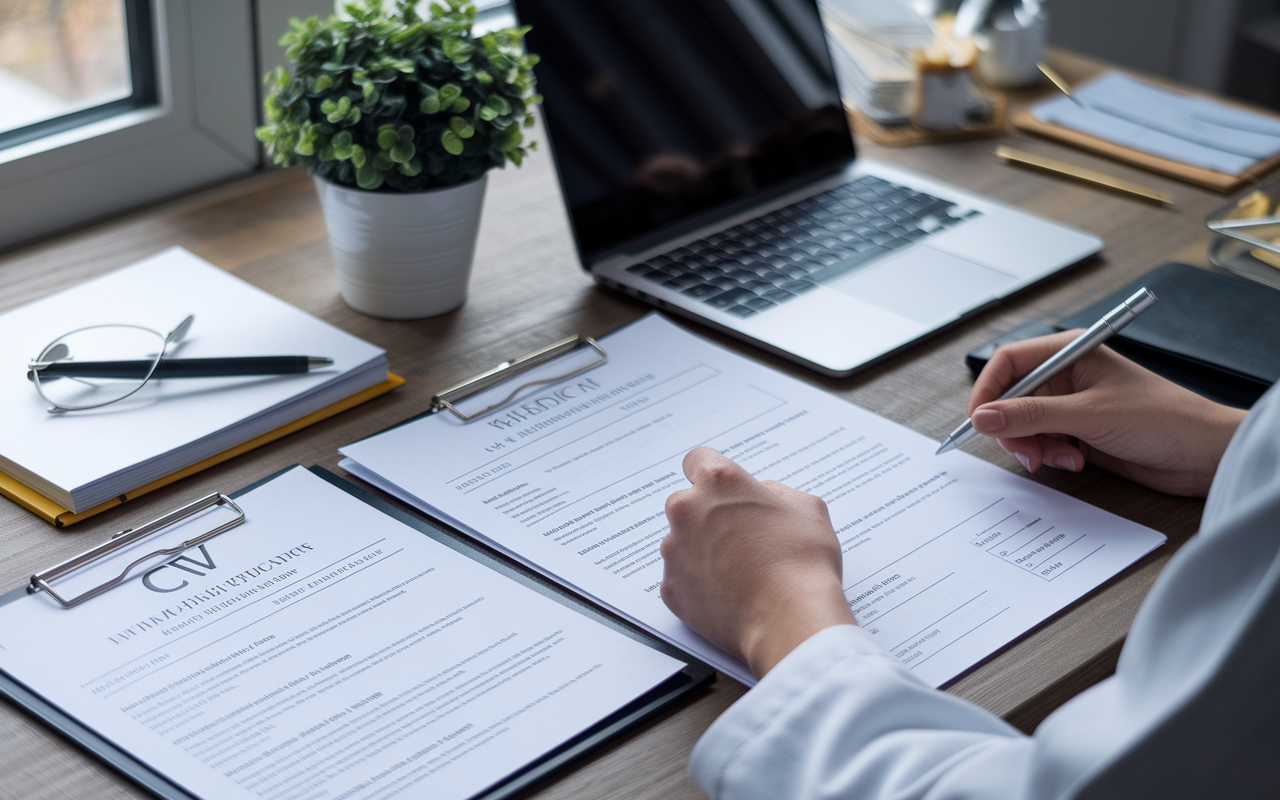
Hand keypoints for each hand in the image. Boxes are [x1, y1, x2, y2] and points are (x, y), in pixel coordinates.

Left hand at [660, 447, 854, 677]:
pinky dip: (699, 585)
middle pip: (687, 504)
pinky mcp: (670, 589)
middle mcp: (686, 511)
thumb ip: (775, 492)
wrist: (790, 620)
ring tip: (739, 572)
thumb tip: (762, 498)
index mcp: (718, 482)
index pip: (698, 460)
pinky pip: (681, 579)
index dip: (713, 476)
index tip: (723, 490)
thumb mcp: (808, 508)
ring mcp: (674, 552)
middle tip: (740, 538)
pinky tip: (729, 595)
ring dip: (702, 551)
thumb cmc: (803, 561)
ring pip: (682, 543)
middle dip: (707, 516)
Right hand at [968, 332, 1245, 496]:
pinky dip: (1051, 454)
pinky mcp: (1079, 430)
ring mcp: (1072, 404)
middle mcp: (1066, 375)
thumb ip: (1031, 416)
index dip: (987, 392)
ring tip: (1063, 457)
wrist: (1203, 454)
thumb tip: (983, 418)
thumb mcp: (1088, 416)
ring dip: (1035, 445)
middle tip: (1027, 451)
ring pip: (1024, 424)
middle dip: (1013, 428)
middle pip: (1011, 398)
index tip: (979, 423)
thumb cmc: (1162, 419)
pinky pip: (1044, 441)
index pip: (1008, 363)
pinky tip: (1076, 460)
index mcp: (1069, 352)